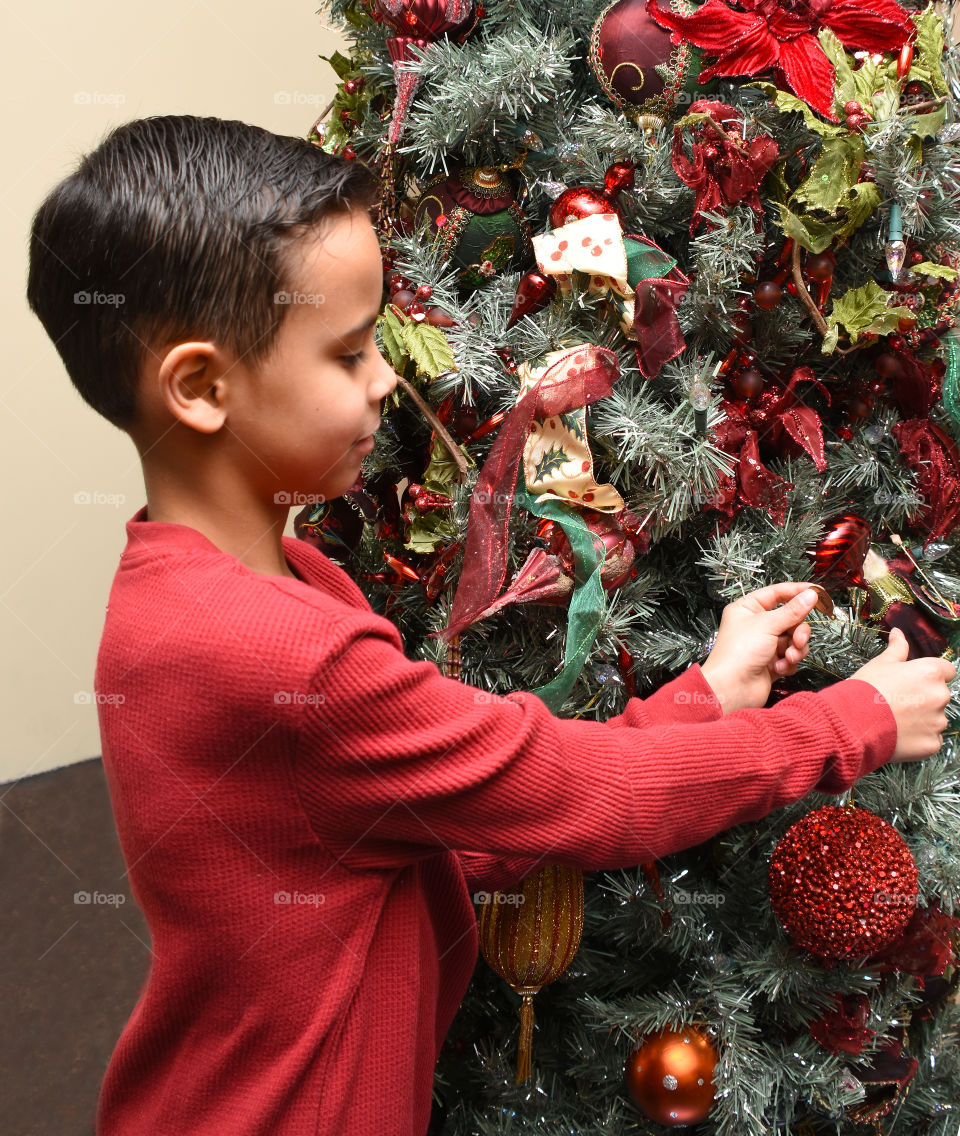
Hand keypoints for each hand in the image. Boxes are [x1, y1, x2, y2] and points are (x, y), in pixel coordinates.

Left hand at [700, 582, 820, 713]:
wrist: (732, 688)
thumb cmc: (738, 653)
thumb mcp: (767, 624)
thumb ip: (792, 610)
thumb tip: (810, 595)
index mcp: (747, 609)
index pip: (776, 593)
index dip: (797, 591)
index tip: (818, 592)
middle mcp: (755, 625)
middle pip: (790, 619)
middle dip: (798, 631)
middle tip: (798, 639)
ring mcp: (764, 645)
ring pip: (794, 639)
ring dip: (795, 648)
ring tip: (788, 656)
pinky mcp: (771, 663)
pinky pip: (791, 657)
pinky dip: (788, 662)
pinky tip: (778, 668)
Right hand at [851, 627, 955, 759]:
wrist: (853, 722)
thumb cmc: (865, 689)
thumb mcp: (880, 664)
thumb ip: (896, 649)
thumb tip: (899, 633)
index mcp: (930, 672)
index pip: (946, 670)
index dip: (929, 676)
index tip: (914, 681)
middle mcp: (940, 695)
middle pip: (940, 695)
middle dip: (924, 698)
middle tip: (898, 702)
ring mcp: (937, 722)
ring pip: (935, 719)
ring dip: (921, 719)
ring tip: (895, 720)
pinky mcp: (932, 743)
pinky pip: (930, 739)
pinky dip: (918, 738)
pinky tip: (898, 735)